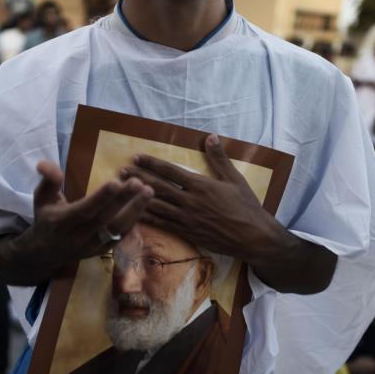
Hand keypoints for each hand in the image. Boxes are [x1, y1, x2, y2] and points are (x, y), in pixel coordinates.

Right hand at [29, 161, 153, 263]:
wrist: (46, 252)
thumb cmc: (46, 218)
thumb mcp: (41, 198)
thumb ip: (48, 180)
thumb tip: (44, 163)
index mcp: (61, 223)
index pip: (84, 210)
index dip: (100, 198)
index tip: (116, 182)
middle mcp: (78, 237)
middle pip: (104, 219)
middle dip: (123, 201)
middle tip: (139, 183)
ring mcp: (92, 247)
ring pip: (117, 231)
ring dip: (134, 211)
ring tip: (148, 192)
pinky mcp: (102, 252)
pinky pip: (121, 237)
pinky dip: (133, 221)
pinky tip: (143, 205)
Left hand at [122, 134, 281, 260]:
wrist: (253, 237)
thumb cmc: (246, 206)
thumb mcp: (235, 178)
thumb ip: (219, 158)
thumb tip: (211, 136)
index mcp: (201, 185)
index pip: (171, 171)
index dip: (152, 164)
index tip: (137, 157)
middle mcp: (190, 201)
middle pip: (159, 187)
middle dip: (138, 178)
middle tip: (121, 170)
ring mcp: (187, 219)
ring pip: (157, 206)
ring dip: (138, 197)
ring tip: (122, 190)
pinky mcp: (187, 233)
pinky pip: (163, 224)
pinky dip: (148, 219)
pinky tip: (135, 214)